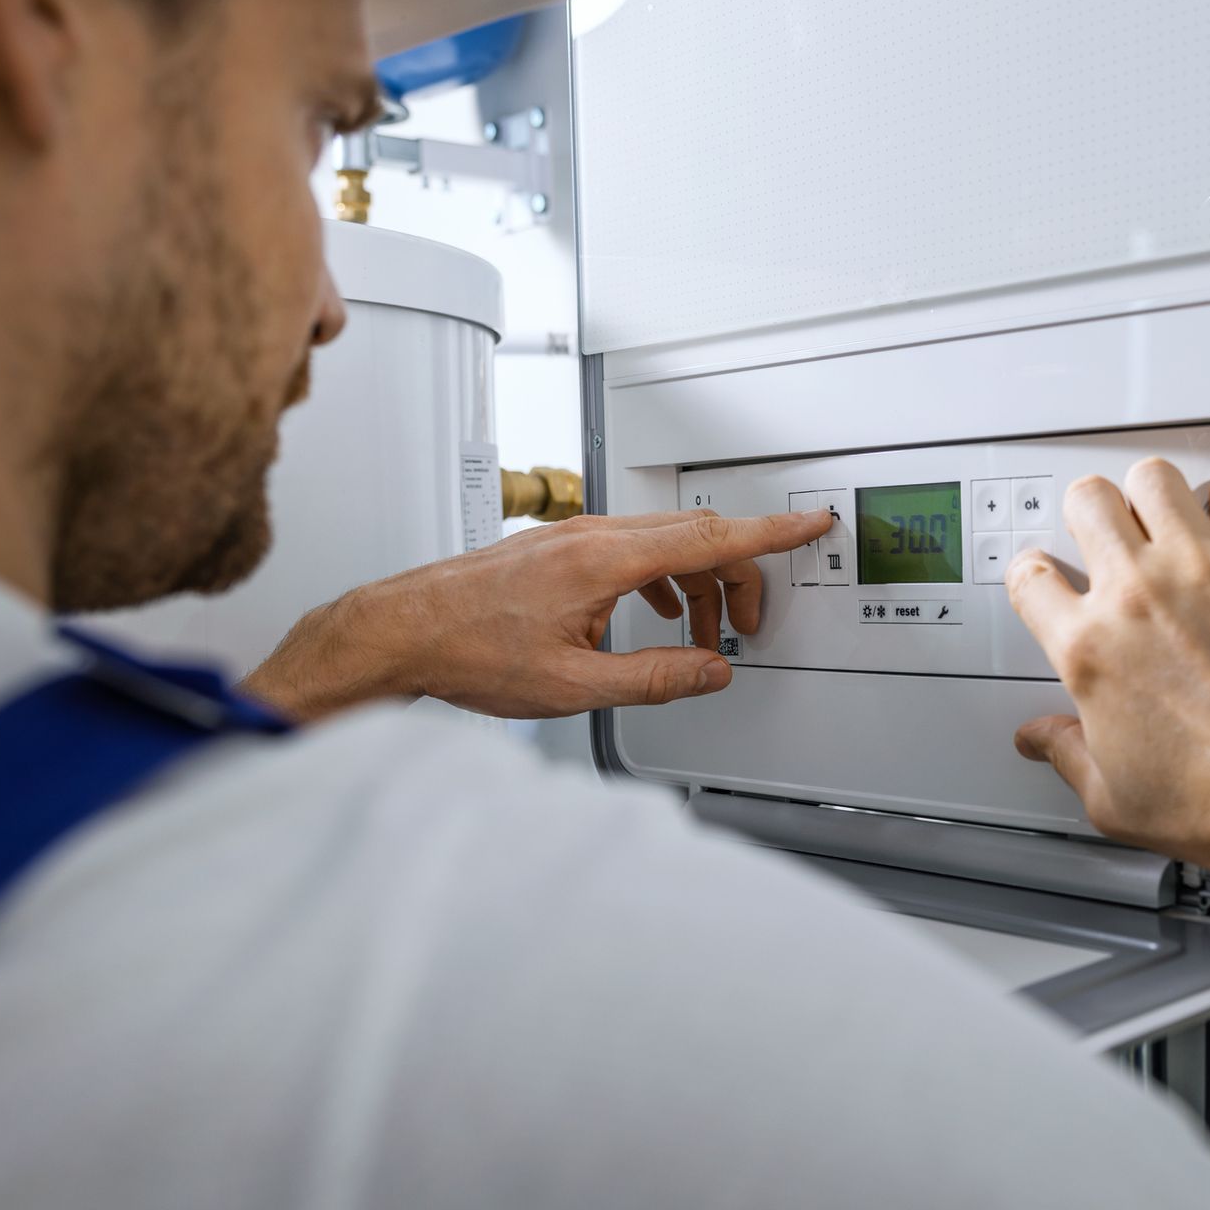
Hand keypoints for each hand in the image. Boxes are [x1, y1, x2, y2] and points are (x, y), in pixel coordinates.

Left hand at [245, 508, 833, 719]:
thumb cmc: (467, 652)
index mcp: (605, 561)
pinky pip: (631, 545)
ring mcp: (572, 535)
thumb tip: (710, 671)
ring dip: (695, 581)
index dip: (770, 534)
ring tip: (697, 633)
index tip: (810, 522)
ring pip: (663, 541)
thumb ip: (656, 678)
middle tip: (745, 625)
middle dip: (736, 577)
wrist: (399, 632)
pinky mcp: (557, 546)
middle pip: (695, 537)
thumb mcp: (574, 687)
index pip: (710, 538)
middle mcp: (591, 535)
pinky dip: (660, 574)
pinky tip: (651, 611)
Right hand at [1005, 463, 1209, 880]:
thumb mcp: (1117, 800)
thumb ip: (1068, 756)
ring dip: (1158, 498)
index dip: (1036, 574)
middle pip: (1089, 501)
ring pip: (1155, 477)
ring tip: (1173, 520)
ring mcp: (1206, 568)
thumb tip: (1042, 741)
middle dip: (1095, 515)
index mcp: (1092, 650)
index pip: (1030, 576)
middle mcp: (1141, 595)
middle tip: (1113, 533)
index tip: (1052, 579)